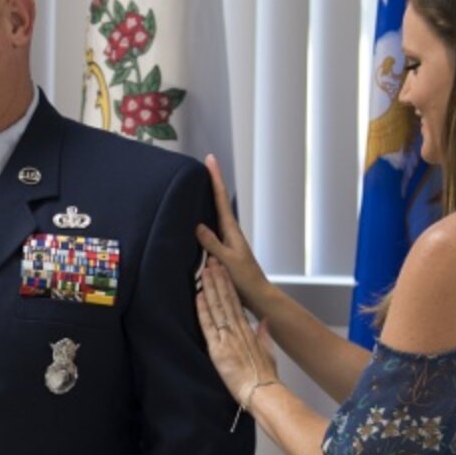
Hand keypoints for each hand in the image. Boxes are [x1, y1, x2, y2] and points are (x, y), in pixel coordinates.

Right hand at [194, 153, 275, 318]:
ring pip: (216, 212)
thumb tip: (198, 225)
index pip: (221, 199)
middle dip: (213, 182)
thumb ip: (213, 244)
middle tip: (207, 163)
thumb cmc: (244, 280)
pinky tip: (198, 218)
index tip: (210, 160)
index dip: (215, 179)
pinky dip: (206, 216)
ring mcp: (227, 239)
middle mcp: (230, 231)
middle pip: (219, 200)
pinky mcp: (223, 249)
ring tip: (200, 183)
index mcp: (231, 230)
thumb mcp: (227, 261)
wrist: (257, 295)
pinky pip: (212, 227)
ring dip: (209, 197)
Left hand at [197, 259, 277, 405]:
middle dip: (219, 279)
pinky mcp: (218, 349)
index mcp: (248, 331)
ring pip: (217, 307)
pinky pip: (208, 325)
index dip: (228, 286)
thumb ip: (264, 335)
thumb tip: (263, 322)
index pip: (235, 303)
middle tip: (212, 261)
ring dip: (211, 288)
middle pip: (226, 300)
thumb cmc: (265, 377)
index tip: (223, 271)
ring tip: (205, 271)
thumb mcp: (268, 353)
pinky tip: (199, 295)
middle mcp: (237, 330)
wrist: (262, 391)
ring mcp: (227, 338)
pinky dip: (203, 309)